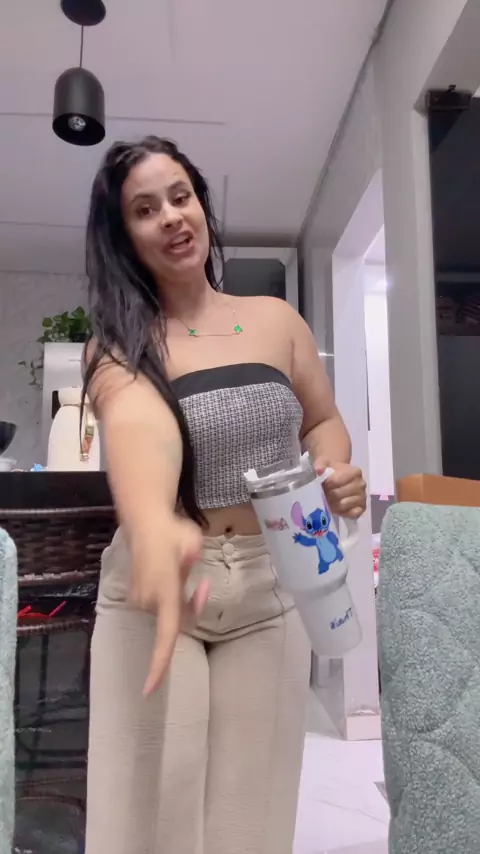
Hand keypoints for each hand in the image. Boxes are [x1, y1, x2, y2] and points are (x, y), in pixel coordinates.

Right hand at [129, 516, 208, 696]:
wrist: (145, 523)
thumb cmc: (171, 532)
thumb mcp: (191, 542)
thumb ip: (191, 556)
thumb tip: (187, 561)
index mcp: (164, 594)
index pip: (165, 635)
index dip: (158, 665)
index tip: (148, 690)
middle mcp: (149, 601)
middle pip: (177, 623)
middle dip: (193, 610)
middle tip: (204, 584)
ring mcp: (141, 598)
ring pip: (169, 615)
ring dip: (182, 602)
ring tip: (184, 572)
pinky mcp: (137, 595)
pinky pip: (160, 607)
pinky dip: (170, 597)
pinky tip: (172, 574)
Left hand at [314, 457, 366, 519]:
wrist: (339, 476)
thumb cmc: (332, 471)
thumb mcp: (325, 463)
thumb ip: (320, 465)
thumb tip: (318, 470)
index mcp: (355, 472)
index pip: (336, 481)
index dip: (325, 485)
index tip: (321, 485)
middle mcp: (361, 484)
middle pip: (338, 494)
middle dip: (327, 495)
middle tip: (322, 495)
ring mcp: (363, 497)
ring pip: (343, 505)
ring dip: (332, 505)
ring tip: (327, 501)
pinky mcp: (362, 508)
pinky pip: (351, 514)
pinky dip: (341, 512)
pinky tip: (336, 508)